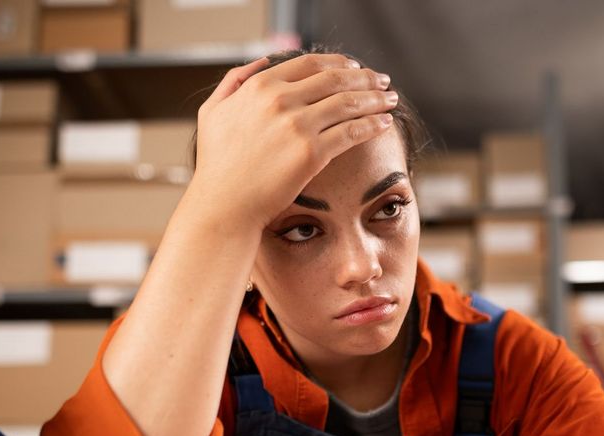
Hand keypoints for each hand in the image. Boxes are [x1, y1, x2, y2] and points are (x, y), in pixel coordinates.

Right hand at [190, 53, 397, 230]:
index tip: (355, 67)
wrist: (223, 205)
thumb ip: (234, 82)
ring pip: (349, 103)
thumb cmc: (216, 166)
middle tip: (382, 80)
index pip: (310, 63)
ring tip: (390, 99)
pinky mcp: (312, 153)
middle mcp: (280, 100)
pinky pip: (351, 132)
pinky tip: (384, 123)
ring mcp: (297, 126)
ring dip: (375, 98)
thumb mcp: (213, 113)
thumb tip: (261, 62)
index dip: (339, 63)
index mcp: (260, 86)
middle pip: (335, 79)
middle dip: (365, 77)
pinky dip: (372, 124)